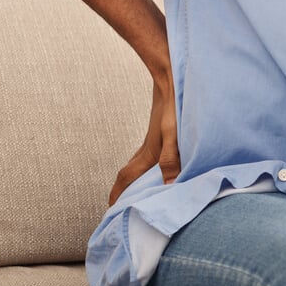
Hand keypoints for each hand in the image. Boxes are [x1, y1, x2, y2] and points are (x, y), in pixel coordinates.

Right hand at [108, 76, 179, 204]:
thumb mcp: (175, 134)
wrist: (170, 75)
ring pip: (138, 163)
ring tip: (140, 191)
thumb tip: (169, 185)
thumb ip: (172, 159)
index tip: (110, 210)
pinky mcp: (160, 131)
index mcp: (148, 153)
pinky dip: (148, 165)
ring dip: (136, 178)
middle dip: (124, 191)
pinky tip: (160, 164)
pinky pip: (148, 154)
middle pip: (129, 173)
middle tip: (122, 205)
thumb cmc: (174, 105)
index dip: (118, 195)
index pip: (127, 178)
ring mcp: (152, 139)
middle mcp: (147, 148)